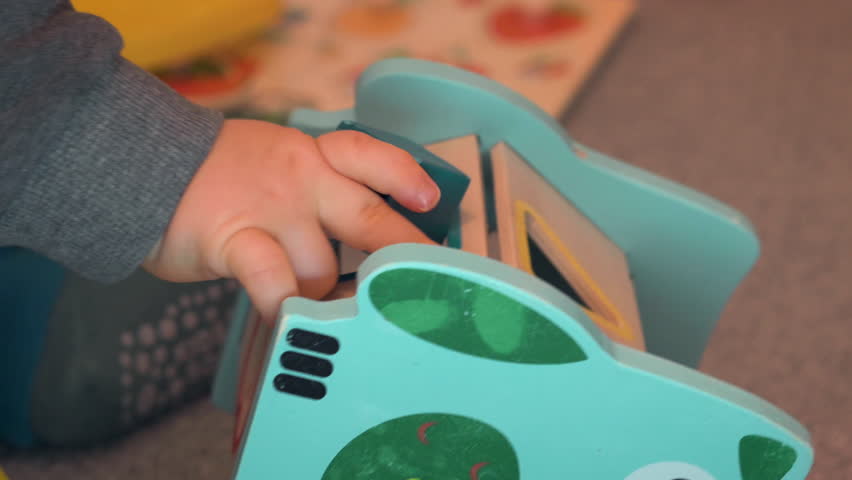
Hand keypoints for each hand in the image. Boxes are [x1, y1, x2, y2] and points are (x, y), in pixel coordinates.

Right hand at [143, 119, 438, 320]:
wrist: (138, 163)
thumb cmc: (213, 176)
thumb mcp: (273, 164)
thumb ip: (314, 193)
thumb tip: (356, 241)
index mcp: (311, 156)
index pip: (368, 156)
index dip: (404, 177)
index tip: (430, 201)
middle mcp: (300, 179)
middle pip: (367, 218)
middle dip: (401, 254)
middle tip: (421, 284)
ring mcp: (269, 208)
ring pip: (321, 269)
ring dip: (319, 295)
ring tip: (301, 301)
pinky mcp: (234, 237)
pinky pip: (272, 279)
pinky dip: (283, 303)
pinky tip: (282, 315)